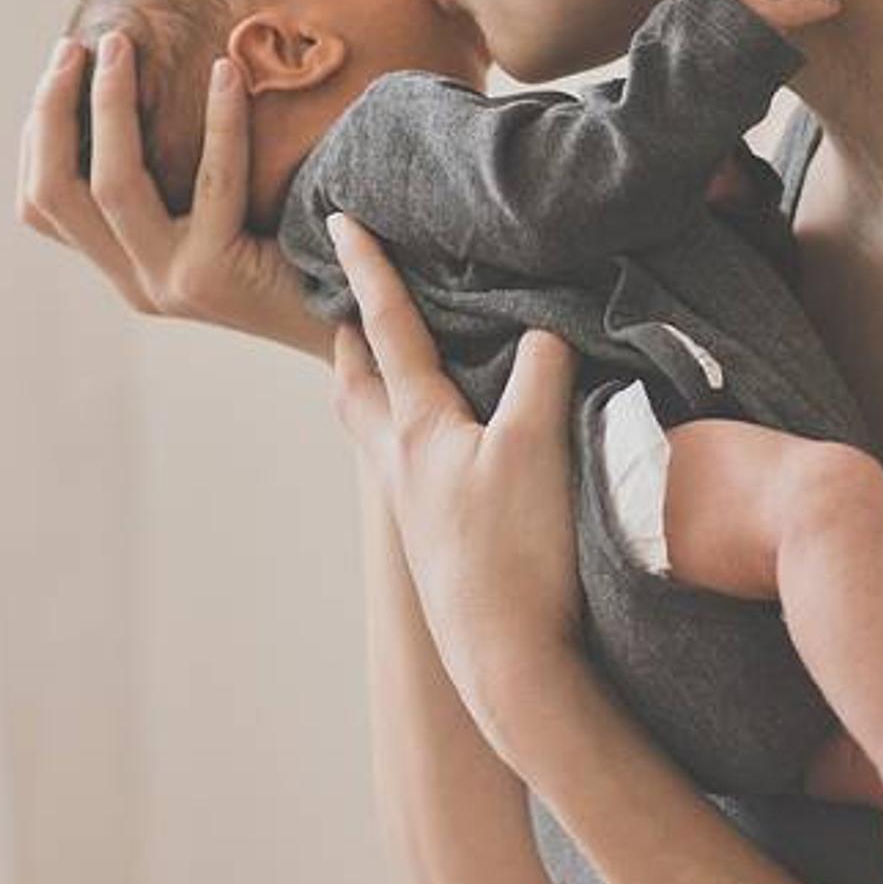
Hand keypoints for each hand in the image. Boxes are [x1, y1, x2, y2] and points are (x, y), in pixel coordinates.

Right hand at [18, 30, 329, 360]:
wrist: (358, 315)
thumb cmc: (295, 247)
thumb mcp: (217, 214)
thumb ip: (174, 178)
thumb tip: (137, 79)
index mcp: (126, 266)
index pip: (42, 204)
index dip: (37, 133)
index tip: (63, 67)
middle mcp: (136, 282)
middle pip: (55, 193)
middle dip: (53, 111)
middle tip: (76, 46)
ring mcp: (172, 282)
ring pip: (112, 185)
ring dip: (110, 106)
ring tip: (122, 44)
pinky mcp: (218, 274)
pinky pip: (212, 181)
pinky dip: (218, 120)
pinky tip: (226, 72)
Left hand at [323, 212, 587, 760]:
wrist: (507, 662)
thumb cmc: (516, 555)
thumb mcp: (538, 449)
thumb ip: (539, 378)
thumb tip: (543, 331)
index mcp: (415, 428)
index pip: (385, 329)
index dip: (367, 269)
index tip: (339, 221)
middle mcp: (399, 463)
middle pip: (356, 384)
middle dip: (349, 337)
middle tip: (345, 302)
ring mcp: (414, 507)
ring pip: (377, 430)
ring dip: (375, 389)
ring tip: (393, 367)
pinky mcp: (437, 542)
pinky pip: (409, 467)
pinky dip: (413, 435)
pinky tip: (445, 447)